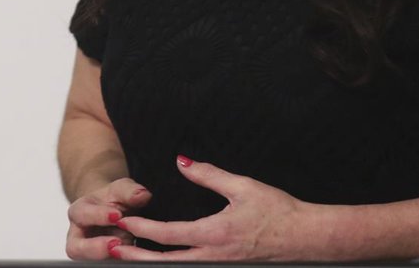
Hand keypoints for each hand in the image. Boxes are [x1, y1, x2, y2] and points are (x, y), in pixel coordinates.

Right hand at [66, 178, 151, 259]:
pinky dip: (119, 260)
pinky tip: (131, 255)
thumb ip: (130, 191)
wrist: (114, 211)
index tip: (117, 215)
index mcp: (79, 212)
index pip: (81, 214)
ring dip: (106, 256)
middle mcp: (78, 235)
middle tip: (117, 242)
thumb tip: (142, 195)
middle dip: (96, 247)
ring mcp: (88, 252)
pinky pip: (107, 263)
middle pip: (76, 246)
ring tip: (125, 249)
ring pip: (89, 260)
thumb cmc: (114, 200)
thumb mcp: (122, 190)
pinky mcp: (101, 261)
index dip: (98, 215)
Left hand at [111, 156, 318, 260]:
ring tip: (131, 255)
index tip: (123, 220)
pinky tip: (164, 258)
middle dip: (136, 257)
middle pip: (165, 262)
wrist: (306, 237)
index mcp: (214, 235)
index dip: (142, 228)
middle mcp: (213, 257)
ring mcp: (220, 266)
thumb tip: (181, 161)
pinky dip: (174, 264)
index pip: (168, 235)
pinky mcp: (227, 267)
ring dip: (152, 263)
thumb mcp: (243, 186)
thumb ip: (208, 174)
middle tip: (112, 248)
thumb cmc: (278, 211)